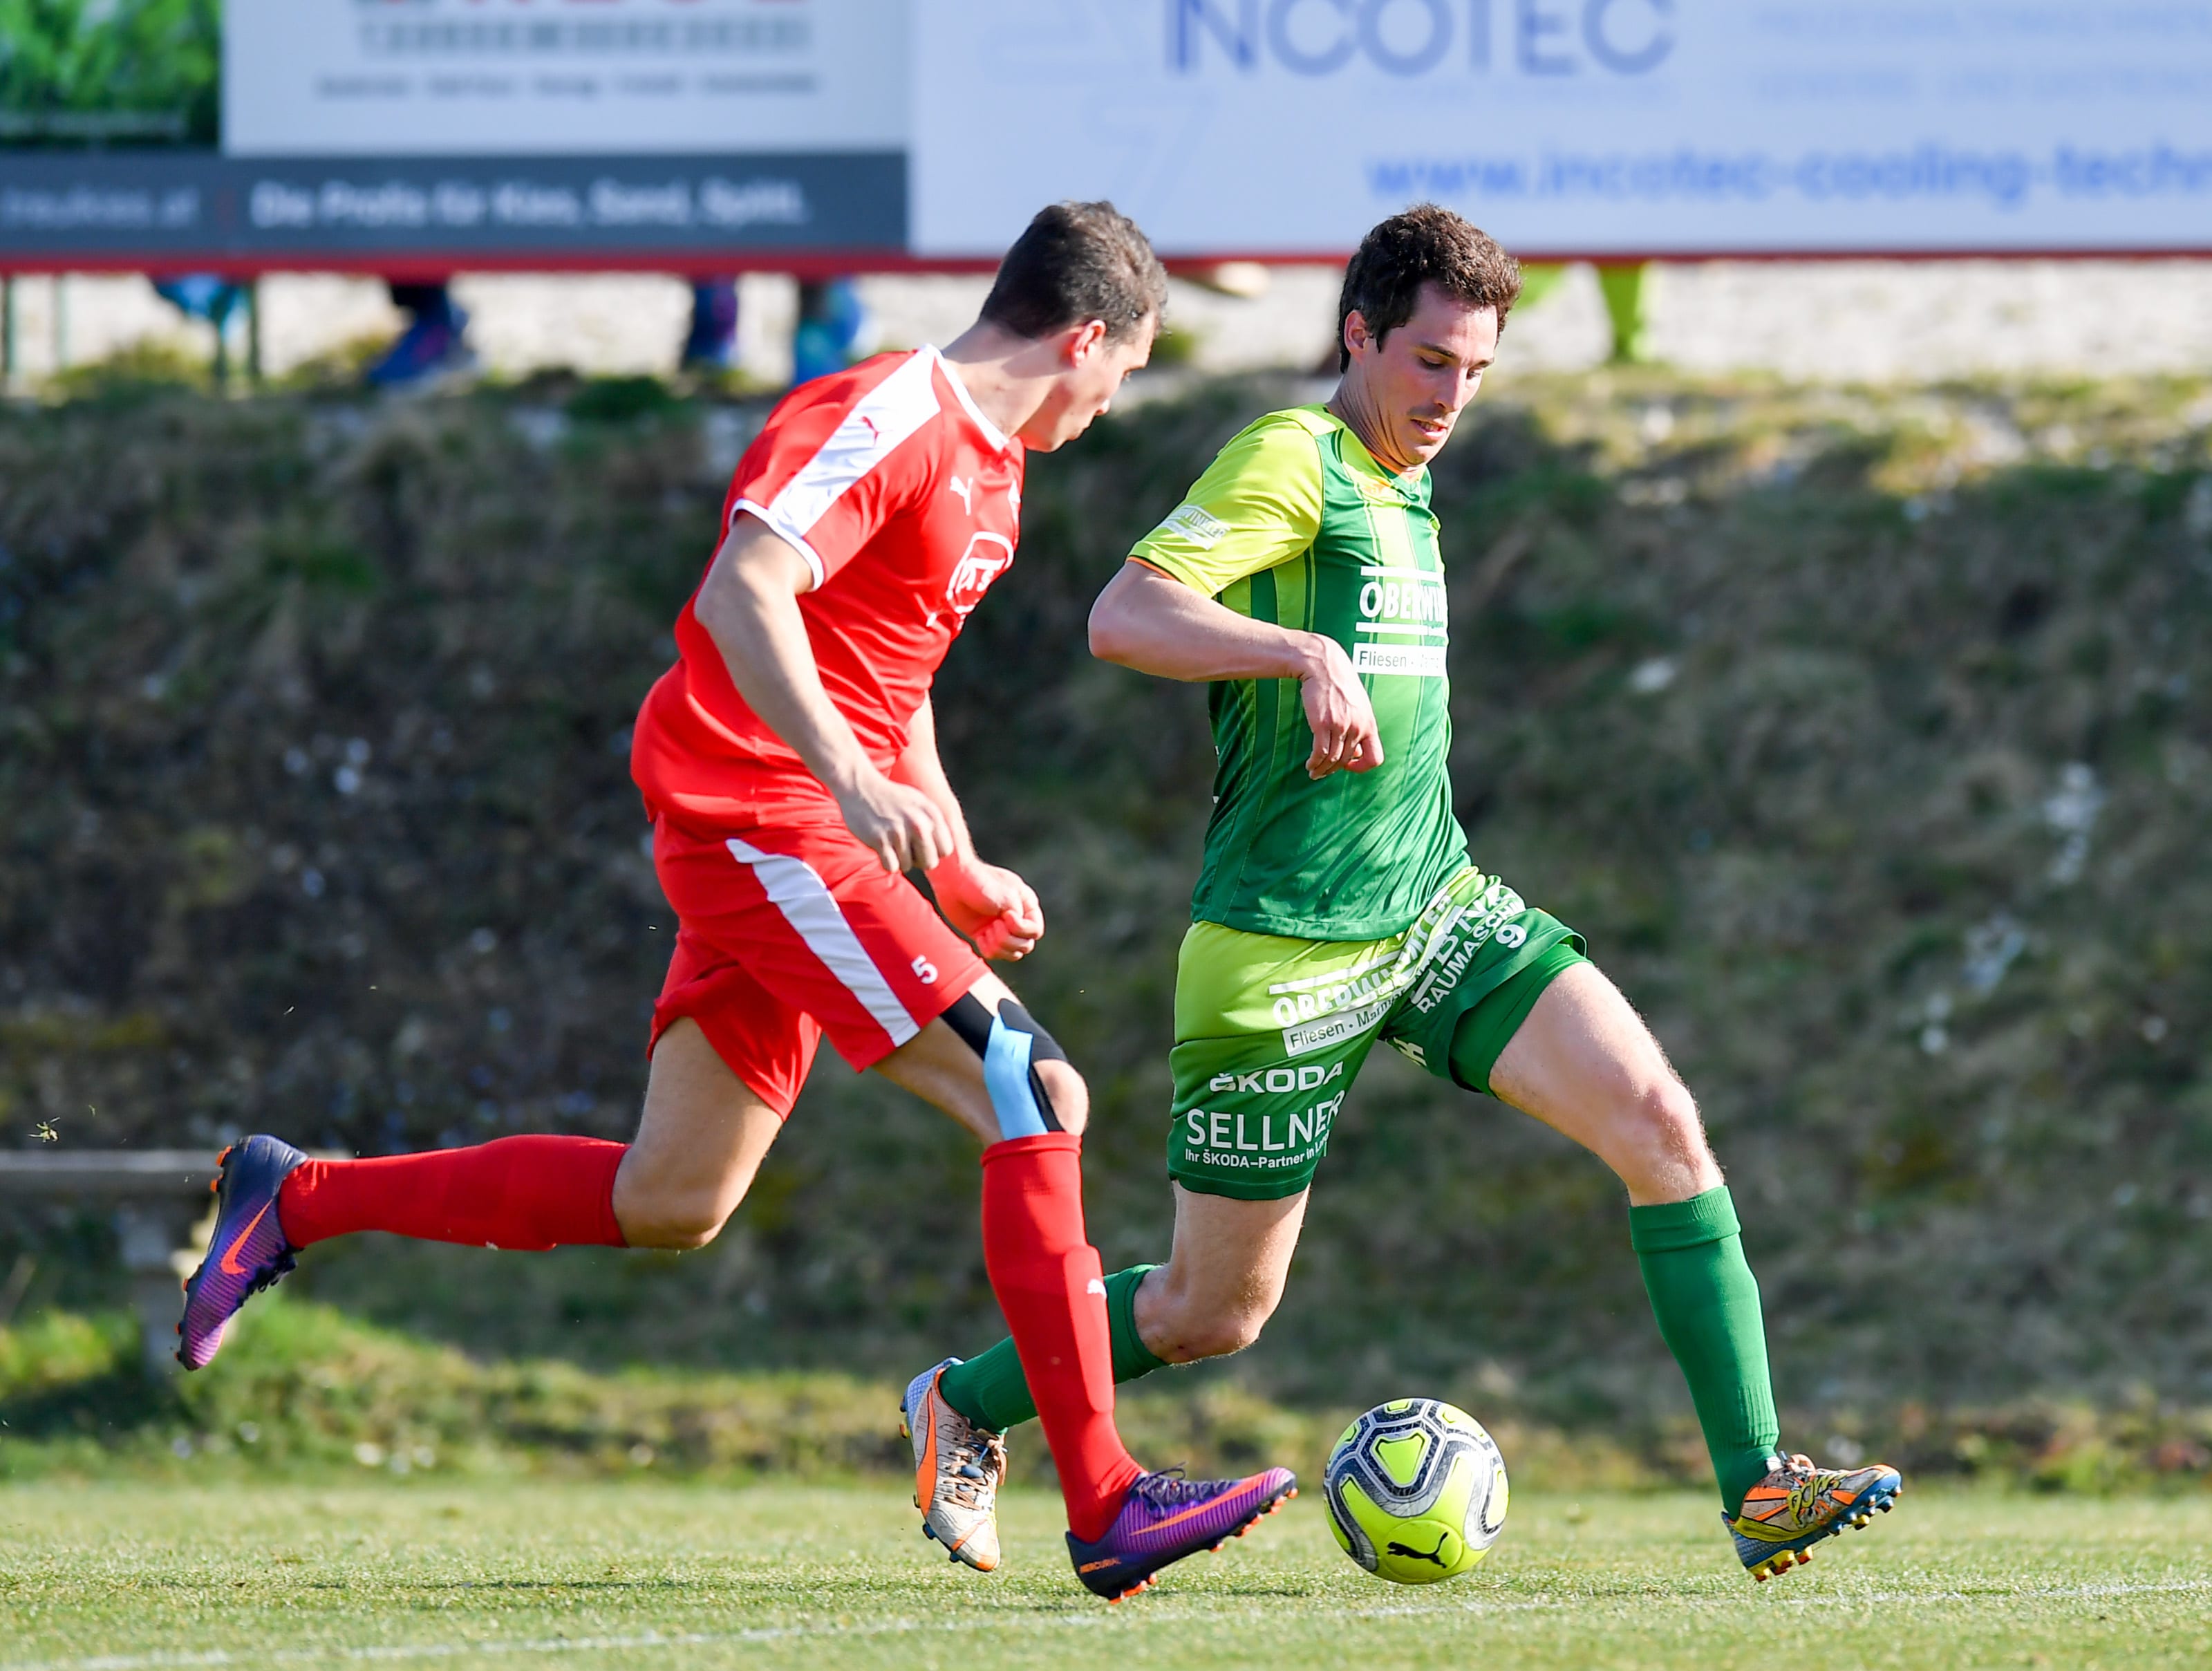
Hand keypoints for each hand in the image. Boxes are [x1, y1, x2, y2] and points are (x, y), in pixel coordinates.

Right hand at [834, 767, 957, 873]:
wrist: (860, 786)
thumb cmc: (891, 798)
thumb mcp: (919, 802)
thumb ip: (934, 823)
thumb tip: (945, 851)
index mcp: (931, 813)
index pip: (946, 850)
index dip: (934, 852)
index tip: (921, 846)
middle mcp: (918, 822)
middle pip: (930, 863)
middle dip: (918, 861)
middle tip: (905, 849)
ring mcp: (899, 831)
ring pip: (908, 866)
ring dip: (899, 859)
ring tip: (889, 841)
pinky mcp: (880, 840)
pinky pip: (891, 867)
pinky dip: (886, 862)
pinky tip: (881, 847)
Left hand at [929, 853, 1043, 960]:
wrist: (953, 882)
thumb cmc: (981, 883)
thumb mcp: (1007, 897)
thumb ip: (1019, 917)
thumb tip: (1015, 932)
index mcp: (1027, 905)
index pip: (1035, 931)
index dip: (1022, 929)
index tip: (1006, 916)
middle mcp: (1017, 919)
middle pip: (1025, 945)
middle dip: (1008, 940)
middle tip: (994, 925)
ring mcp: (1001, 929)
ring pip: (1013, 954)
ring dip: (999, 947)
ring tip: (987, 932)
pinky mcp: (986, 935)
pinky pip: (995, 954)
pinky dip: (988, 950)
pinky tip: (980, 937)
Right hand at [1297, 635, 1384, 778]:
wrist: (1324, 666)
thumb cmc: (1340, 683)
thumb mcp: (1358, 705)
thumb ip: (1359, 727)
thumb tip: (1356, 752)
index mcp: (1369, 724)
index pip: (1375, 757)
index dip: (1362, 767)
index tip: (1348, 766)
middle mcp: (1357, 727)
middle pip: (1347, 760)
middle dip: (1333, 769)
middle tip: (1322, 772)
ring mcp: (1341, 726)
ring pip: (1333, 759)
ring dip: (1322, 769)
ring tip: (1314, 772)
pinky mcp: (1323, 724)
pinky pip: (1320, 752)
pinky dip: (1314, 762)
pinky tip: (1310, 764)